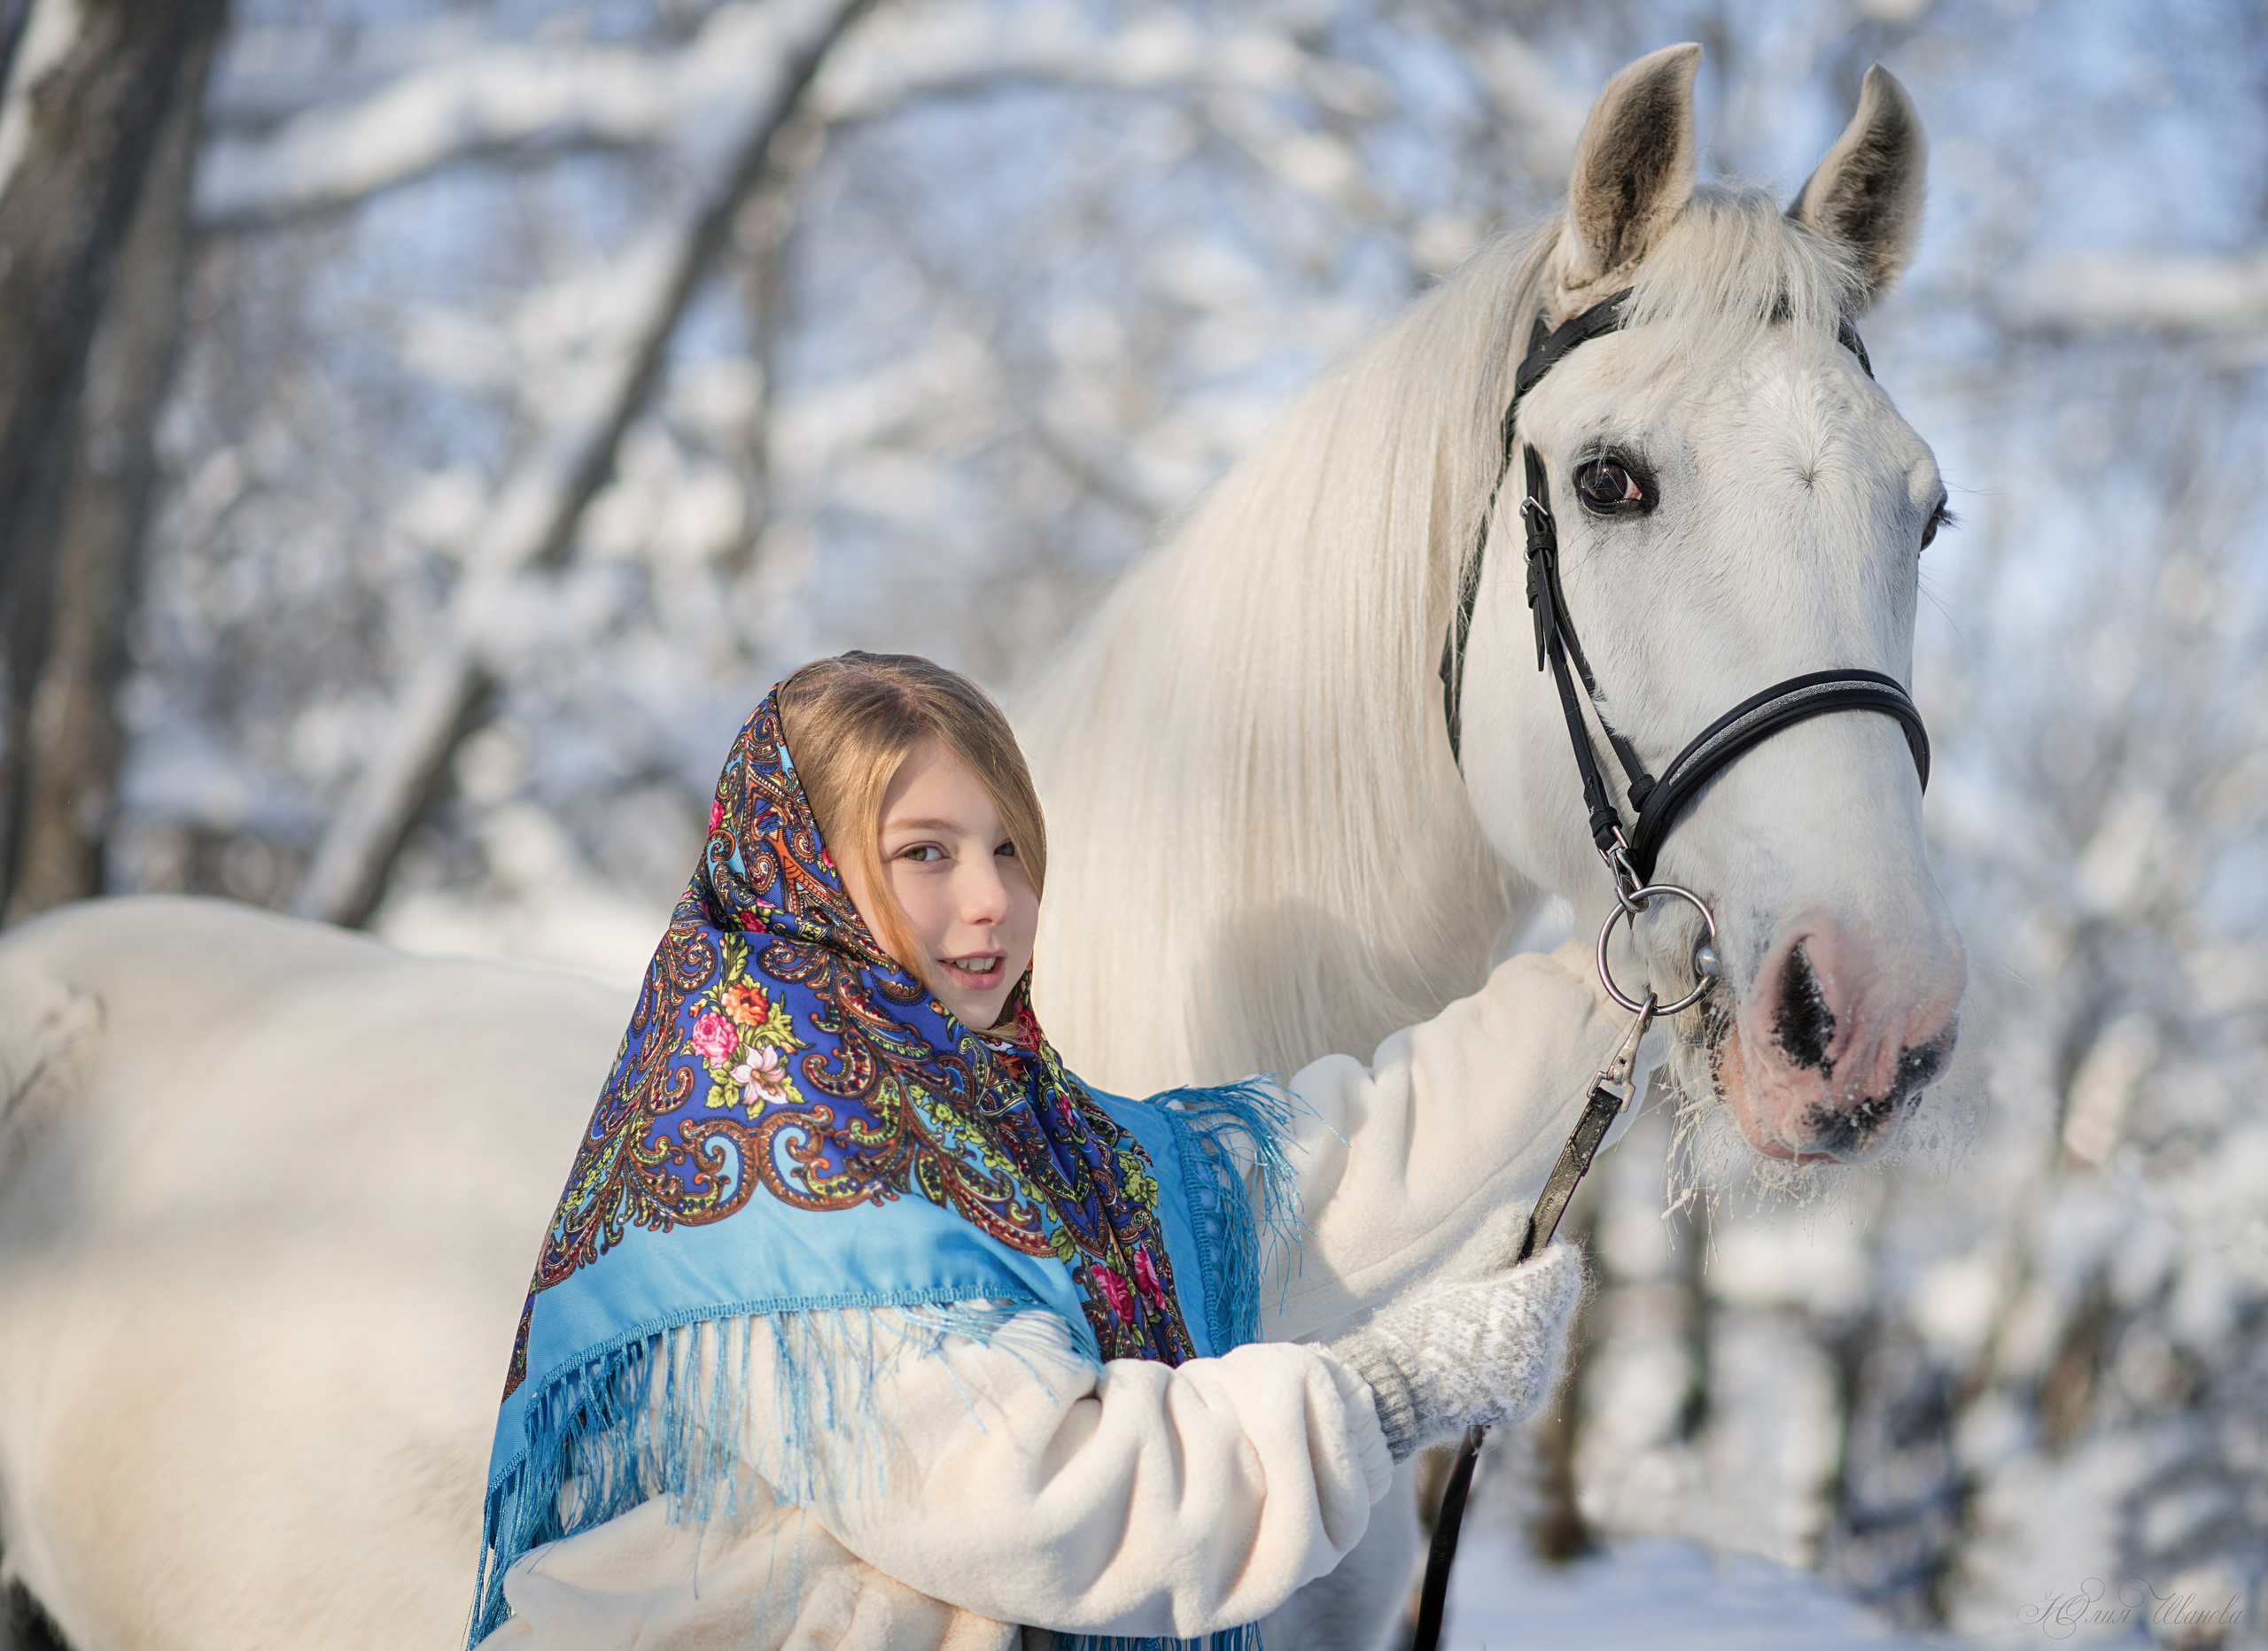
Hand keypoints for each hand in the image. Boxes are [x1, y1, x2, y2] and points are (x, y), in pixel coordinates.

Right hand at [1325, 1244, 1584, 1460]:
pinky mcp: (1526, 1401)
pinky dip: (1516, 1353)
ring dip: (1526, 1321)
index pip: (1562, 1267)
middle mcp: (1542, 1342)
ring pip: (1544, 1334)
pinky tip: (1485, 1349)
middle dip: (1535, 1286)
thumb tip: (1521, 1215)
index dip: (1548, 1251)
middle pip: (1554, 1301)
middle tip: (1502, 1279)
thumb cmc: (1420, 1324)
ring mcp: (1537, 1376)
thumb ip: (1494, 1242)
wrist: (1400, 1392)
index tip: (1531, 1243)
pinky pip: (1533, 1366)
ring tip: (1486, 1317)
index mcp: (1526, 1304)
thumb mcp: (1453, 1274)